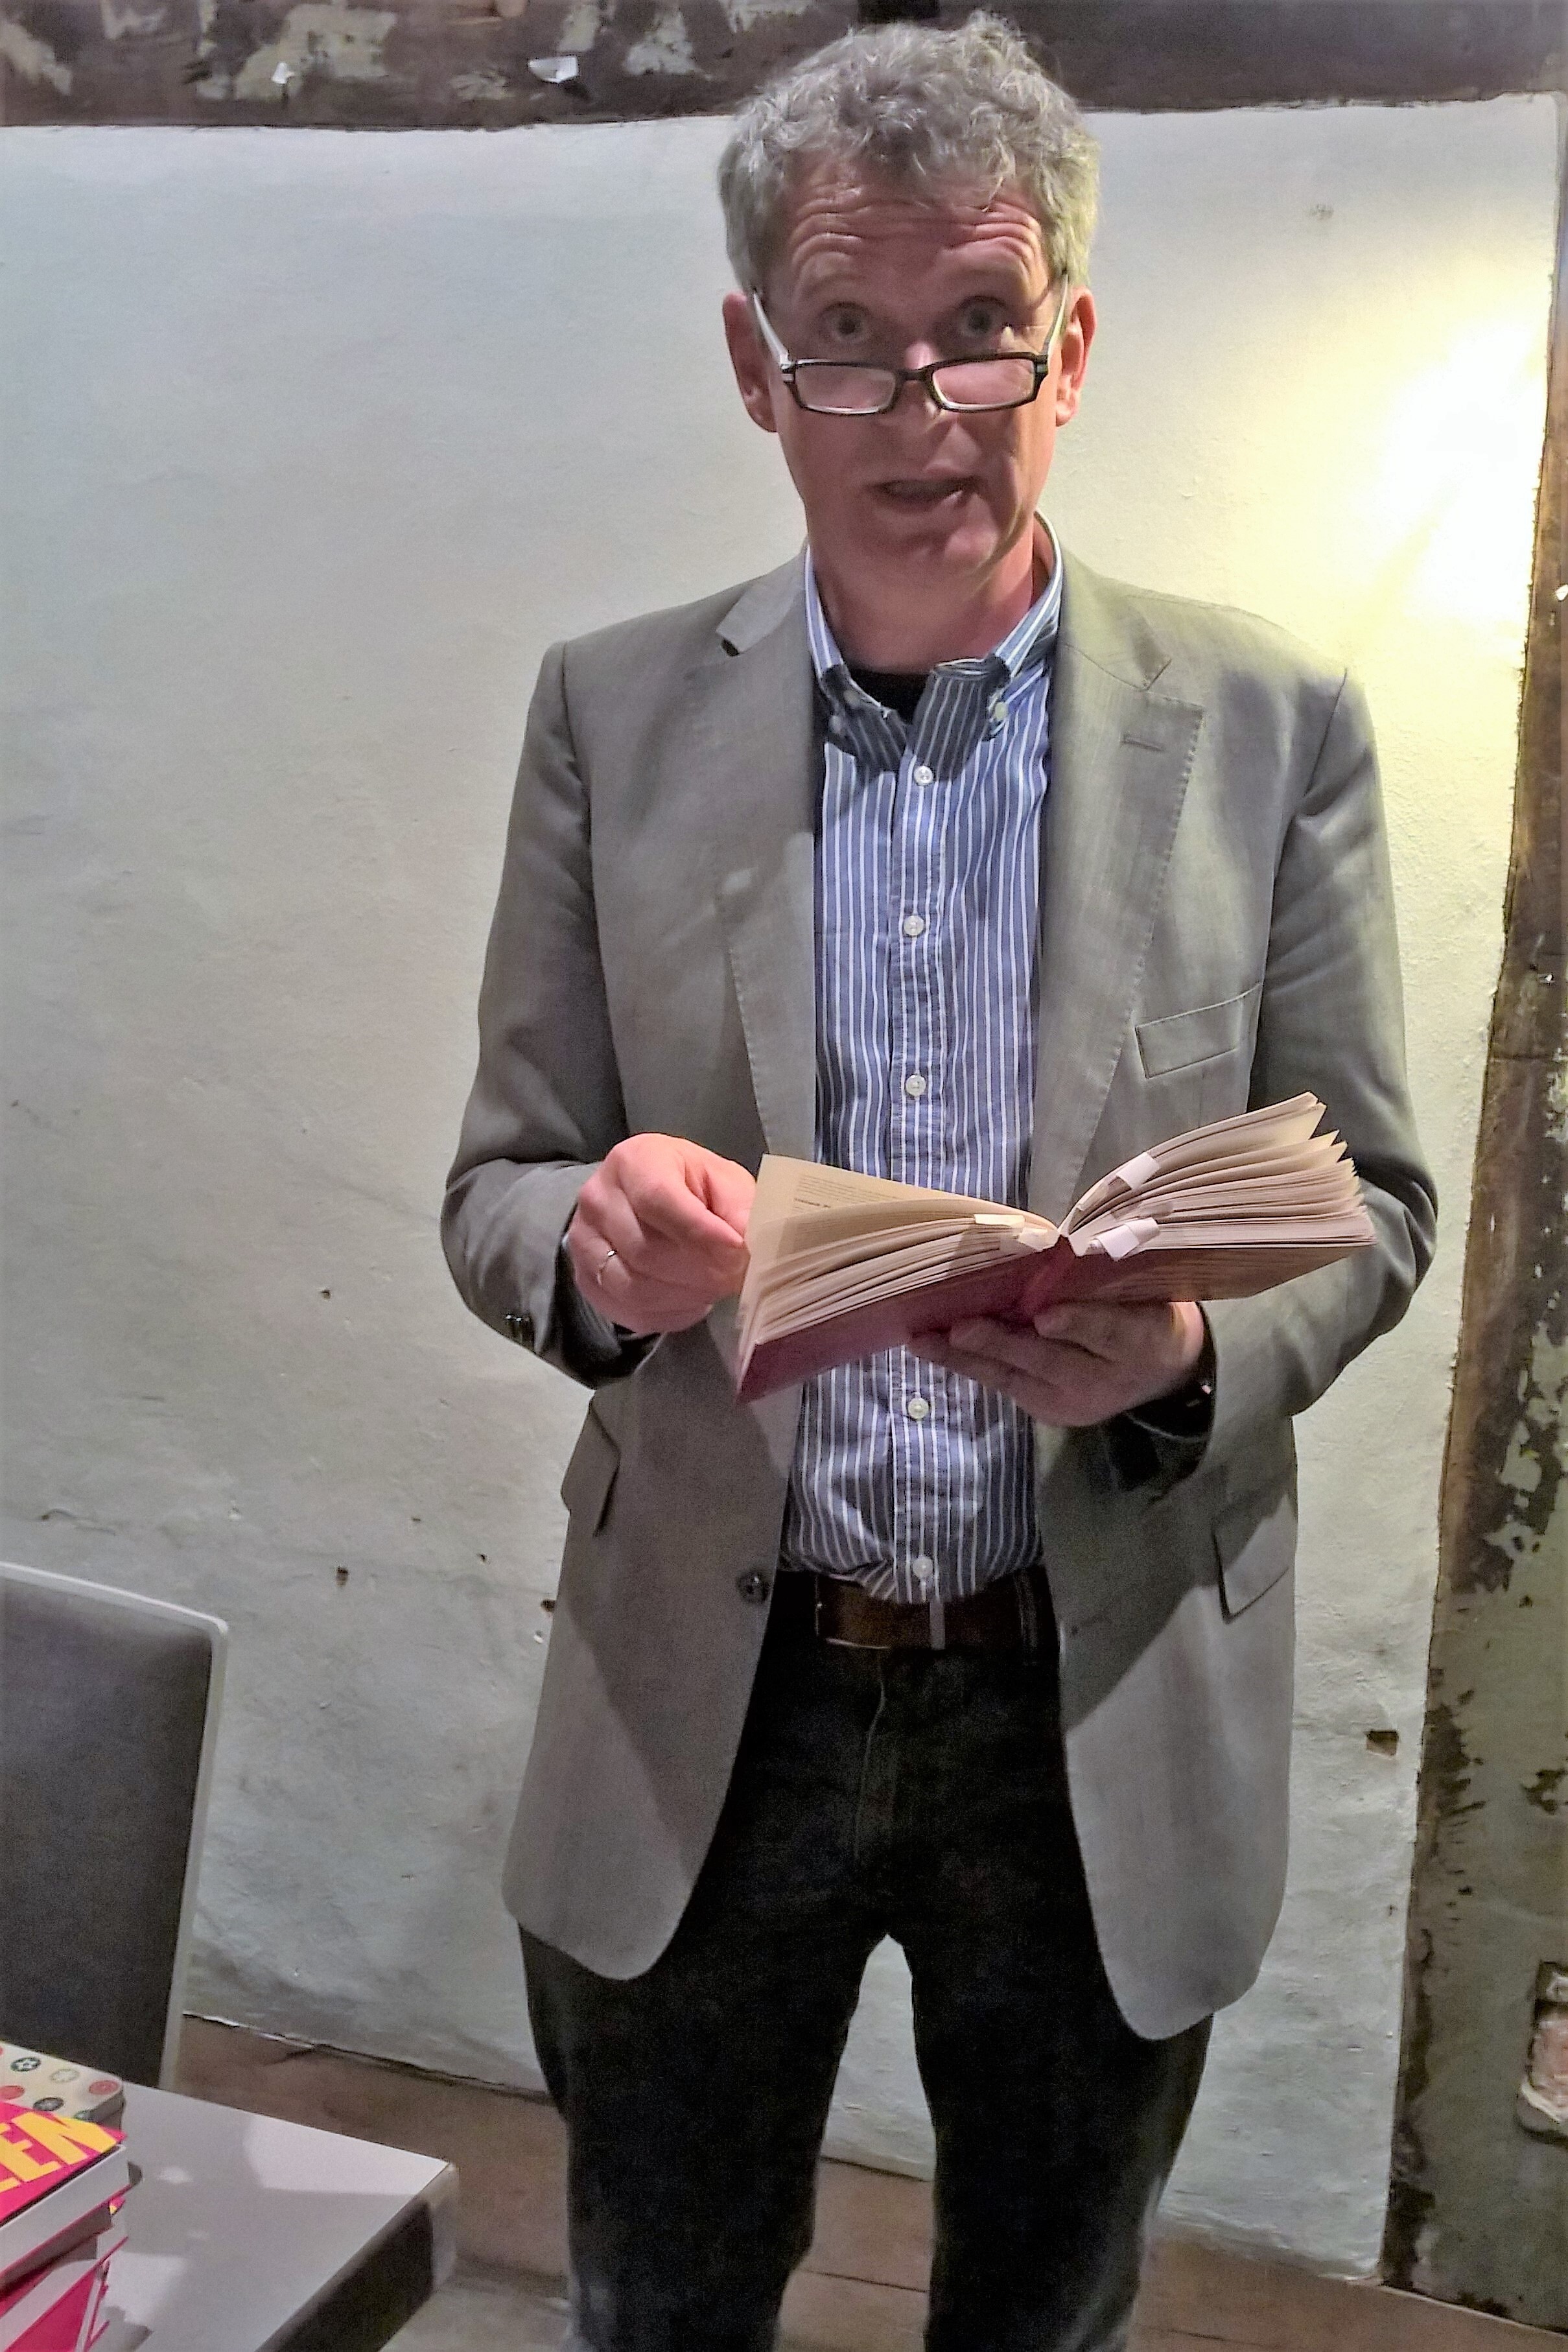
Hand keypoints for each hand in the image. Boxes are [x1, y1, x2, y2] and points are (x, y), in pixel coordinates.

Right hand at [567, 1135, 753, 1337]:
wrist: (648, 1203)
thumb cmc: (695, 1188)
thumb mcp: (725, 1182)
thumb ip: (740, 1207)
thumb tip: (750, 1242)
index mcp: (634, 1161)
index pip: (657, 1199)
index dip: (700, 1232)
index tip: (737, 1251)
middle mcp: (598, 1198)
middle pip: (646, 1249)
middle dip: (700, 1270)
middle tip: (735, 1275)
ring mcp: (584, 1242)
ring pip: (636, 1287)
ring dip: (686, 1295)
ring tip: (715, 1286)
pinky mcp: (586, 1279)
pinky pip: (630, 1311)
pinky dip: (669, 1312)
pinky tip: (692, 1298)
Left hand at [919, 1299, 1205, 1426]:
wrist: (1165, 1370)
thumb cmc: (1143, 1307)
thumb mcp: (1140, 1288)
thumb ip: (1100, 1277)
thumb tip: (1045, 1248)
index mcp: (1143, 1339)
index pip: (1110, 1331)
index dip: (1077, 1323)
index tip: (1046, 1317)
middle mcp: (1108, 1379)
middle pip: (1051, 1361)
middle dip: (1001, 1344)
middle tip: (960, 1329)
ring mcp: (1076, 1403)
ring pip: (1017, 1378)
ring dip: (967, 1359)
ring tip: (924, 1342)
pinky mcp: (1050, 1413)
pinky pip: (1006, 1385)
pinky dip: (969, 1365)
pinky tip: (934, 1348)